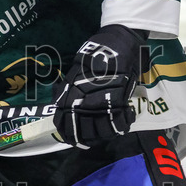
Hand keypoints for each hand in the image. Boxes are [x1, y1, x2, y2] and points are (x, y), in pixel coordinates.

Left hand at [53, 24, 143, 146]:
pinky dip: (124, 124)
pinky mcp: (119, 102)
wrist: (114, 46)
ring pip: (102, 132)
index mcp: (68, 97)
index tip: (77, 139)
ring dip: (108, 132)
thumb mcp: (74, 73)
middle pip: (84, 133)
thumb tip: (60, 105)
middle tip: (98, 133)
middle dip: (91, 136)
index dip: (70, 135)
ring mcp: (100, 104)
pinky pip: (120, 123)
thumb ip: (66, 90)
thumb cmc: (93, 58)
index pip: (63, 125)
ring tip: (113, 126)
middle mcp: (82, 104)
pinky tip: (126, 118)